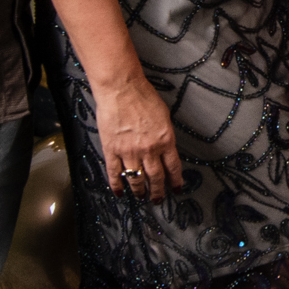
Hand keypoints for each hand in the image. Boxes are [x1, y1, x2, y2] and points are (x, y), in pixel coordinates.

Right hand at [96, 74, 185, 200]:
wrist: (121, 89)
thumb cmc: (142, 97)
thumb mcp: (163, 116)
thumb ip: (165, 135)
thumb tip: (165, 149)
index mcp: (165, 140)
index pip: (173, 167)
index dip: (175, 181)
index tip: (175, 189)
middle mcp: (149, 150)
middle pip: (156, 177)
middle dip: (158, 192)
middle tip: (158, 200)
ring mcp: (129, 152)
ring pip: (136, 179)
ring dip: (139, 191)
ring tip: (141, 197)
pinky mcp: (112, 150)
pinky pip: (115, 173)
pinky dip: (117, 185)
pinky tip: (119, 193)